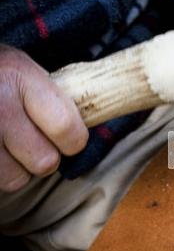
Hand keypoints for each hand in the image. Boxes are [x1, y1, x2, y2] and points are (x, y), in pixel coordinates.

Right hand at [0, 45, 87, 191]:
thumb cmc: (1, 75)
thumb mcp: (27, 71)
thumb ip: (56, 99)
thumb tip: (89, 131)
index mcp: (22, 77)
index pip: (67, 129)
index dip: (74, 141)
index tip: (70, 138)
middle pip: (45, 162)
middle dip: (45, 156)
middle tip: (35, 141)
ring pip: (17, 179)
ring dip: (19, 168)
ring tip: (11, 146)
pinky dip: (1, 171)